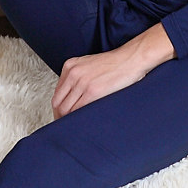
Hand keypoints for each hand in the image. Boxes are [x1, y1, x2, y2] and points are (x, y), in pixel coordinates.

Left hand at [51, 23, 174, 118]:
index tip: (62, 117)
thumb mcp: (88, 65)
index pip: (56, 94)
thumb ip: (77, 78)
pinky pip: (78, 111)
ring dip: (68, 121)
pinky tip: (83, 124)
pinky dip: (78, 120)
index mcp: (70, 66)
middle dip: (60, 117)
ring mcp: (82, 82)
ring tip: (75, 128)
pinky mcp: (93, 92)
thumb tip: (70, 98)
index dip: (58, 109)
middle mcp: (73, 73)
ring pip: (66, 109)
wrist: (130, 59)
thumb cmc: (114, 64)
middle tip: (67, 126)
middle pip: (58, 103)